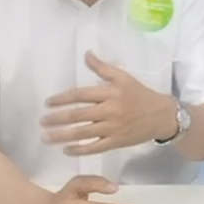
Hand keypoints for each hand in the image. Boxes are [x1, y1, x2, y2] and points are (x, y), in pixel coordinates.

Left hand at [41, 52, 176, 154]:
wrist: (162, 115)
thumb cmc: (140, 94)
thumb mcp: (123, 77)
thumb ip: (102, 68)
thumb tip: (86, 54)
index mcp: (110, 92)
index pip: (81, 95)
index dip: (62, 98)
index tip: (48, 103)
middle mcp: (110, 110)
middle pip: (78, 115)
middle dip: (57, 119)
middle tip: (42, 121)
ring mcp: (113, 128)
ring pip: (83, 133)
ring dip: (62, 136)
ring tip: (46, 137)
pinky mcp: (117, 142)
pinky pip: (94, 147)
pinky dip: (79, 149)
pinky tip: (66, 149)